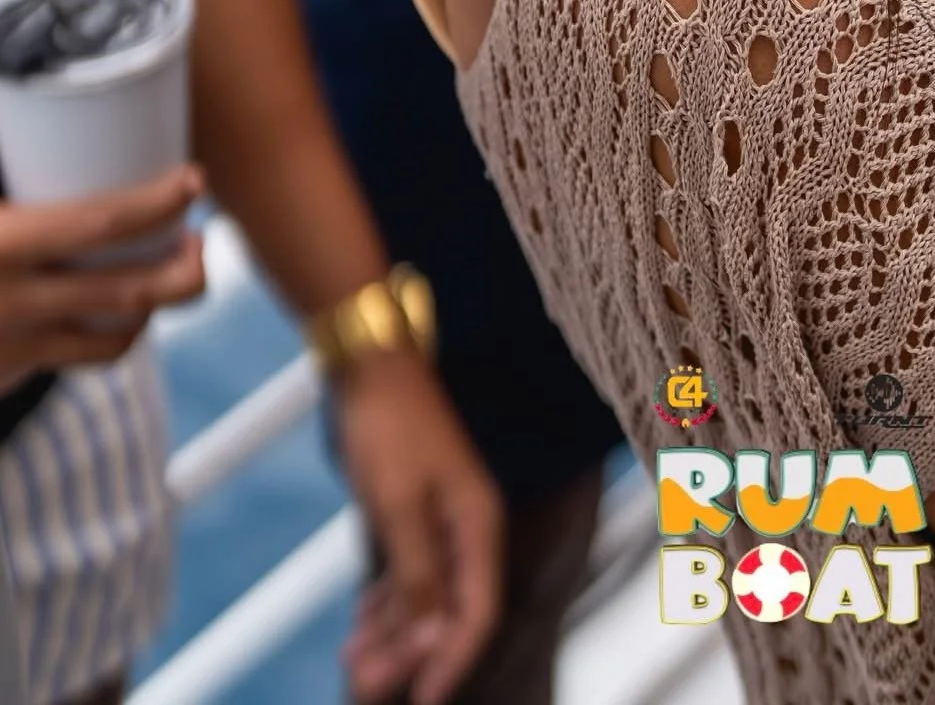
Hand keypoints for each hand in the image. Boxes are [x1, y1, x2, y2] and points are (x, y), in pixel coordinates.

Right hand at [0, 166, 205, 389]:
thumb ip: (20, 182)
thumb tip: (43, 86)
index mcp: (3, 242)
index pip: (103, 223)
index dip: (160, 202)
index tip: (193, 180)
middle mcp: (12, 300)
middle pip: (132, 291)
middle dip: (187, 265)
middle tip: (196, 233)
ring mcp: (14, 345)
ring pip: (120, 333)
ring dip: (161, 300)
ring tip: (174, 263)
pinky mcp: (11, 371)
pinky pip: (88, 356)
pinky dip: (123, 331)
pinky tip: (131, 304)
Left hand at [336, 351, 503, 704]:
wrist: (370, 366)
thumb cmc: (390, 429)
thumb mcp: (399, 508)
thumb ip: (418, 577)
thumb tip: (433, 639)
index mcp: (478, 524)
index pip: (478, 613)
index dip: (451, 663)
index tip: (420, 702)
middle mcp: (469, 528)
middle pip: (450, 611)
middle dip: (410, 653)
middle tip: (363, 684)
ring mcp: (443, 520)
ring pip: (427, 595)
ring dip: (394, 632)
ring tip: (352, 660)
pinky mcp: (418, 513)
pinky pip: (411, 573)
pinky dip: (388, 603)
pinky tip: (361, 624)